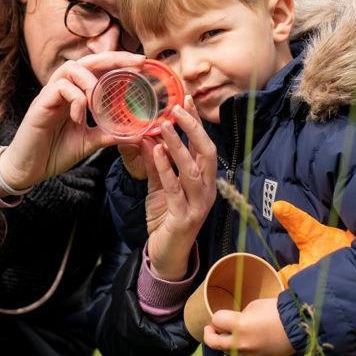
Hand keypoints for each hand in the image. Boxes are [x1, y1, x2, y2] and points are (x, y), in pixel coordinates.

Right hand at [0, 52, 143, 191]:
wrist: (29, 169)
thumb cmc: (54, 152)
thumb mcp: (89, 142)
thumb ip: (109, 134)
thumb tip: (137, 134)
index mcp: (75, 93)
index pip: (98, 68)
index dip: (119, 62)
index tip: (142, 63)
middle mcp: (63, 88)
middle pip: (88, 60)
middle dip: (114, 58)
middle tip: (137, 62)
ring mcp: (50, 94)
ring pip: (71, 68)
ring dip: (91, 81)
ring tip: (100, 101)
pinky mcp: (40, 103)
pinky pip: (60, 88)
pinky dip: (76, 99)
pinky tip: (79, 117)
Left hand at [143, 97, 215, 279]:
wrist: (166, 256)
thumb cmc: (166, 220)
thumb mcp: (160, 187)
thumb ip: (156, 164)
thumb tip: (148, 137)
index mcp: (205, 180)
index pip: (204, 145)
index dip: (196, 122)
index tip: (186, 99)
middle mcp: (207, 190)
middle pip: (207, 152)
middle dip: (193, 128)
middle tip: (176, 107)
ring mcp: (198, 205)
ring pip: (193, 169)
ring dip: (178, 145)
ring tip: (164, 125)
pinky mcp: (184, 218)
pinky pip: (175, 189)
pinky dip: (166, 169)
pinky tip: (157, 152)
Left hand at [204, 297, 294, 355]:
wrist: (299, 326)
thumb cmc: (276, 311)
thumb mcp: (253, 306)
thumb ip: (237, 316)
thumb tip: (230, 323)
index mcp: (239, 326)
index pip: (216, 321)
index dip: (217, 317)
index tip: (222, 315)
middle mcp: (241, 343)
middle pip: (213, 342)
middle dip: (210, 334)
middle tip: (212, 328)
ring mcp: (249, 354)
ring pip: (226, 351)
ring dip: (224, 342)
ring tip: (229, 333)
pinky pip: (240, 354)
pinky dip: (237, 347)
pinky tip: (244, 339)